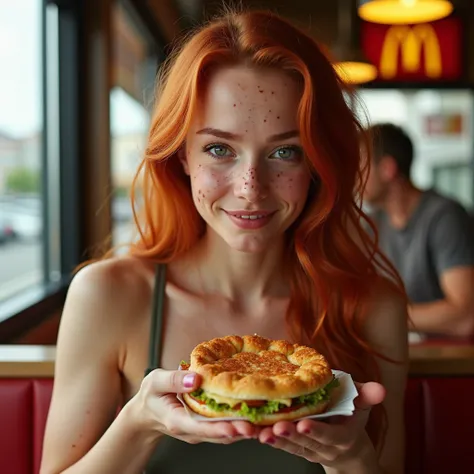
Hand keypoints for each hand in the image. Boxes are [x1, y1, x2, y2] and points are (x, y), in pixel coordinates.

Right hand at [129, 368, 258, 443]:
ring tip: (264, 422)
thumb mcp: (156, 381)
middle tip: (258, 425)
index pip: (202, 428)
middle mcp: (192, 431)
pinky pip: (225, 429)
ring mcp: (200, 432)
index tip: (238, 426)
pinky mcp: (207, 428)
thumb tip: (196, 378)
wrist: (146, 413)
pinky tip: (255, 416)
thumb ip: (174, 380)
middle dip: (239, 431)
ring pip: (225, 435)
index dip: (221, 428)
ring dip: (244, 430)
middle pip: (219, 435)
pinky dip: (240, 424)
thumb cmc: (151, 395)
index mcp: (178, 421)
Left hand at [258, 382, 384, 468]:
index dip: (318, 432)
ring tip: (260, 432)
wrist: (348, 447)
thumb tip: (380, 389)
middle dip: (291, 436)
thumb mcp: (362, 406)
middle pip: (306, 443)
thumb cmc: (351, 417)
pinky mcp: (295, 446)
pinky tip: (253, 431)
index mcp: (342, 437)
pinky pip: (281, 444)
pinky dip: (266, 437)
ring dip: (274, 440)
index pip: (330, 436)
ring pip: (291, 446)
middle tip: (277, 427)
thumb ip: (367, 396)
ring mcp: (308, 448)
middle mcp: (324, 446)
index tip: (304, 425)